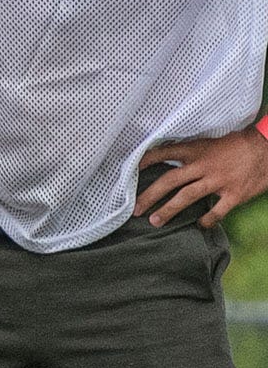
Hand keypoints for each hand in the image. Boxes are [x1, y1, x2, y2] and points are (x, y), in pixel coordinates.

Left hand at [138, 128, 267, 228]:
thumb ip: (192, 152)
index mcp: (197, 150)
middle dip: (150, 196)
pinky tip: (199, 225)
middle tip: (135, 209)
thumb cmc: (238, 144)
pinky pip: (217, 211)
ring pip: (187, 197)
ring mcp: (219, 180)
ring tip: (155, 221)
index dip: (146, 160)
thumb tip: (168, 159)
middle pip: (170, 181)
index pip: (165, 152)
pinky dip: (207, 219)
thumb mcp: (211, 142)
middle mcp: (204, 165)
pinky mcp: (235, 194)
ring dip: (169, 210)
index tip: (130, 170)